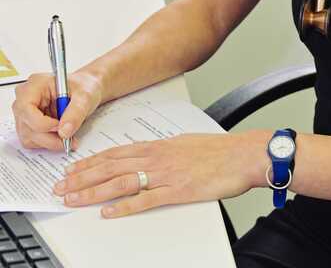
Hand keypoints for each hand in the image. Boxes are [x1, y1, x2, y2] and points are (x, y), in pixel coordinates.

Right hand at [12, 70, 103, 150]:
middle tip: (68, 139)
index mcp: (36, 84)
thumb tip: (64, 131)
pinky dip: (48, 142)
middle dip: (48, 137)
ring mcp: (26, 113)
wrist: (87, 88)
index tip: (59, 127)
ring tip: (68, 136)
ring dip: (49, 141)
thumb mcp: (85, 96)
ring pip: (28, 137)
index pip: (26, 108)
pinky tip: (61, 134)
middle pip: (26, 125)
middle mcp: (26, 98)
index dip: (40, 123)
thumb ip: (75, 112)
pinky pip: (33, 140)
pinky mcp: (29, 124)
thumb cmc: (83, 86)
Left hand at [51, 132, 264, 217]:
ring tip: (74, 199)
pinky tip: (109, 212)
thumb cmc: (219, 150)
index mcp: (159, 145)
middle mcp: (158, 157)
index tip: (72, 169)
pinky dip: (125, 206)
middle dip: (84, 177)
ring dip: (95, 191)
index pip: (116, 152)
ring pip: (122, 181)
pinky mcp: (179, 190)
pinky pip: (146, 199)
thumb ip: (163, 150)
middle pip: (112, 166)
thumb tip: (146, 155)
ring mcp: (167, 174)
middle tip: (62, 186)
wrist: (243, 155)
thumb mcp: (186, 143)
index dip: (91, 161)